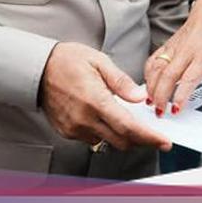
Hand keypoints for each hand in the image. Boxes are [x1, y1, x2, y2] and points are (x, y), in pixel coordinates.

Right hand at [39, 42, 171, 151]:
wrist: (37, 68)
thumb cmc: (67, 60)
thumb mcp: (98, 61)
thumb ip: (121, 82)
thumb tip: (140, 97)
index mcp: (95, 100)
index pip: (128, 127)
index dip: (149, 137)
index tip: (164, 142)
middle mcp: (84, 119)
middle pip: (122, 140)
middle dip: (140, 139)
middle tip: (151, 131)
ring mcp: (74, 128)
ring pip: (107, 141)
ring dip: (122, 135)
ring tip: (126, 119)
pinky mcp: (67, 132)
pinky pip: (92, 138)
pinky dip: (104, 132)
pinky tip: (104, 117)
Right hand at [144, 0, 201, 114]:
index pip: (189, 78)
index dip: (181, 95)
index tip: (176, 109)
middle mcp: (187, 51)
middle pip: (168, 75)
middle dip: (161, 96)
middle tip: (160, 112)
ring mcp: (174, 47)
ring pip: (157, 68)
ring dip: (151, 86)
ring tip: (151, 102)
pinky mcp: (166, 44)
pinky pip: (152, 60)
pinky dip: (147, 74)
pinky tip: (148, 86)